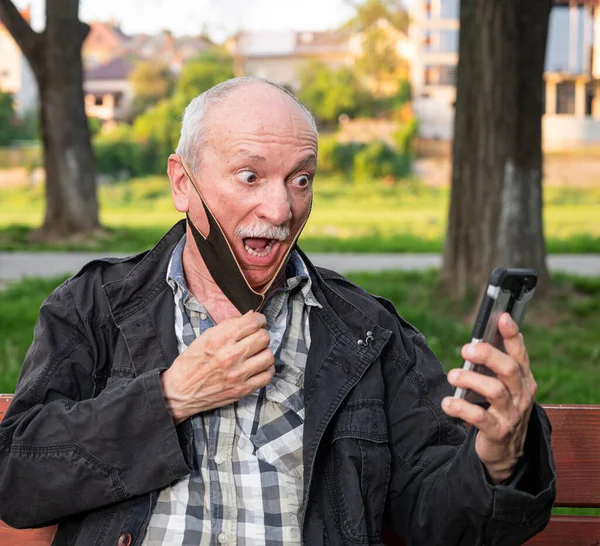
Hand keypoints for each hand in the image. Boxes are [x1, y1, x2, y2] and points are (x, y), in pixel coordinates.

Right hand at [160, 311, 273, 423]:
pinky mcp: (242, 390)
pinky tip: (258, 366)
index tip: (258, 322)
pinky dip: (266, 369)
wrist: (180, 392)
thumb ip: (229, 325)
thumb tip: (251, 315)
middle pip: (263, 337)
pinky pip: (267, 375)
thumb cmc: (190, 363)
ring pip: (268, 356)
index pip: (252, 322)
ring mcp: (238, 374)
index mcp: (219, 339)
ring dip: (265, 351)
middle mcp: (230, 356)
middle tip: (256, 337)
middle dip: (262, 334)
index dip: (259, 319)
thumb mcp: (204, 337)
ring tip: (257, 352)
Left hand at [442, 313, 536, 483]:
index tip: (501, 317)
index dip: (512, 335)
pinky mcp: (498, 432)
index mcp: (522, 379)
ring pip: (495, 390)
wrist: (505, 452)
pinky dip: (461, 408)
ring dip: (471, 379)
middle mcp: (521, 395)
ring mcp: (512, 415)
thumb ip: (493, 366)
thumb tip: (475, 342)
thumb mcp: (501, 386)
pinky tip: (447, 403)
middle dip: (488, 355)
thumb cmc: (498, 409)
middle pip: (509, 369)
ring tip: (453, 375)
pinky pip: (480, 418)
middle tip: (466, 349)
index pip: (520, 353)